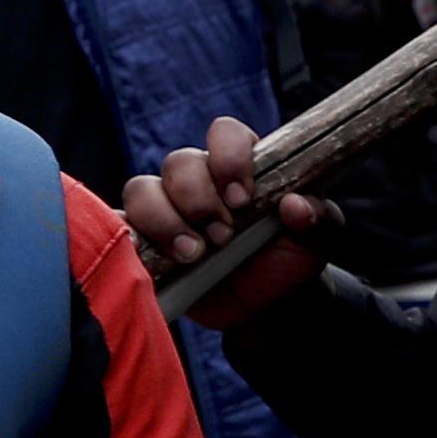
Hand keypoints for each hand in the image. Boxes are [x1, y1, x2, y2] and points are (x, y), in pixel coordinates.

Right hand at [124, 117, 332, 329]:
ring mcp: (166, 207)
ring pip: (142, 189)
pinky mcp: (142, 239)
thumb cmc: (289, 258)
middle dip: (198, 201)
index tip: (241, 200)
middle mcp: (199, 178)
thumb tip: (296, 206)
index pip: (225, 133)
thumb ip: (318, 220)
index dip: (228, 159)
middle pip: (179, 163)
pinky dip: (126, 236)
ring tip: (194, 255)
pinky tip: (150, 257)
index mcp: (240, 164)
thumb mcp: (318, 240)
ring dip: (165, 222)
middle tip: (222, 238)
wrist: (266, 305)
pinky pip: (118, 224)